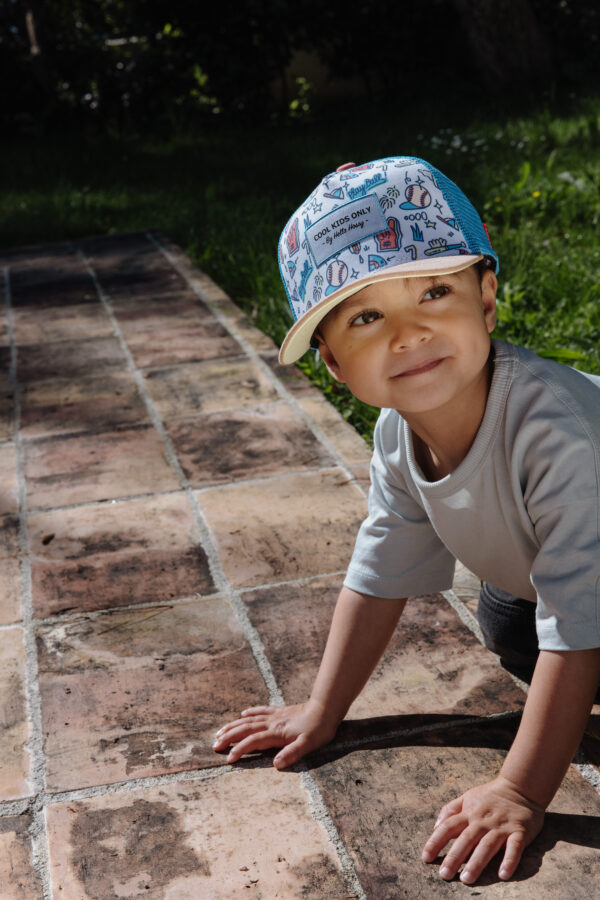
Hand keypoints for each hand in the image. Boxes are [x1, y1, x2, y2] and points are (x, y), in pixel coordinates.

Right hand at [212, 699, 337, 768]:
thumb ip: (292, 754)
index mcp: (277, 733)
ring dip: (234, 726)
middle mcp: (272, 723)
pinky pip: (261, 711)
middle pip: (245, 729)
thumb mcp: (308, 745)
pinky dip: (250, 713)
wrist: (325, 709)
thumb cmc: (318, 730)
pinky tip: (242, 714)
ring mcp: (275, 716)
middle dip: (229, 737)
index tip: (228, 759)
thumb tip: (276, 764)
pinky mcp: (280, 711)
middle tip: (214, 745)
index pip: (253, 742)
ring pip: (249, 720)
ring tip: (220, 731)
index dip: (240, 750)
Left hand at [421, 775, 544, 883]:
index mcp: (468, 813)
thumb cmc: (490, 796)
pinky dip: (509, 860)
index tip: (425, 858)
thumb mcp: (467, 797)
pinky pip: (514, 848)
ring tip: (467, 879)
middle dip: (454, 857)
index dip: (435, 842)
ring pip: (487, 846)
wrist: (520, 787)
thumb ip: (450, 810)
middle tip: (444, 875)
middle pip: (466, 839)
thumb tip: (435, 827)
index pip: (448, 827)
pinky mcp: (519, 832)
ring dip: (477, 862)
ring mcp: (501, 827)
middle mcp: (483, 820)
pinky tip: (503, 874)